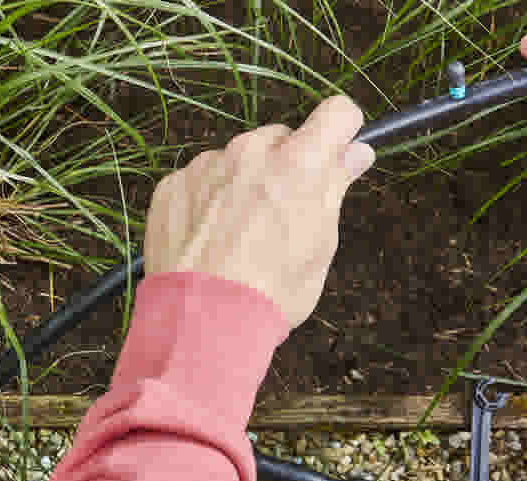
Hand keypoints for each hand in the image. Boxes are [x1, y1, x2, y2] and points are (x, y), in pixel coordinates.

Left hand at [144, 96, 374, 329]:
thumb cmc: (273, 290)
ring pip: (236, 159)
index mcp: (298, 163)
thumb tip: (355, 152)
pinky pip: (199, 180)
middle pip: (281, 138)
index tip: (337, 155)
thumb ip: (334, 188)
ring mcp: (205, 166)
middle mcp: (249, 151)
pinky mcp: (171, 185)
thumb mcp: (320, 244)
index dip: (341, 132)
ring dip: (243, 181)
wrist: (201, 321)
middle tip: (281, 213)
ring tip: (237, 234)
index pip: (336, 113)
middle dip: (287, 165)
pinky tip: (207, 239)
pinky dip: (206, 199)